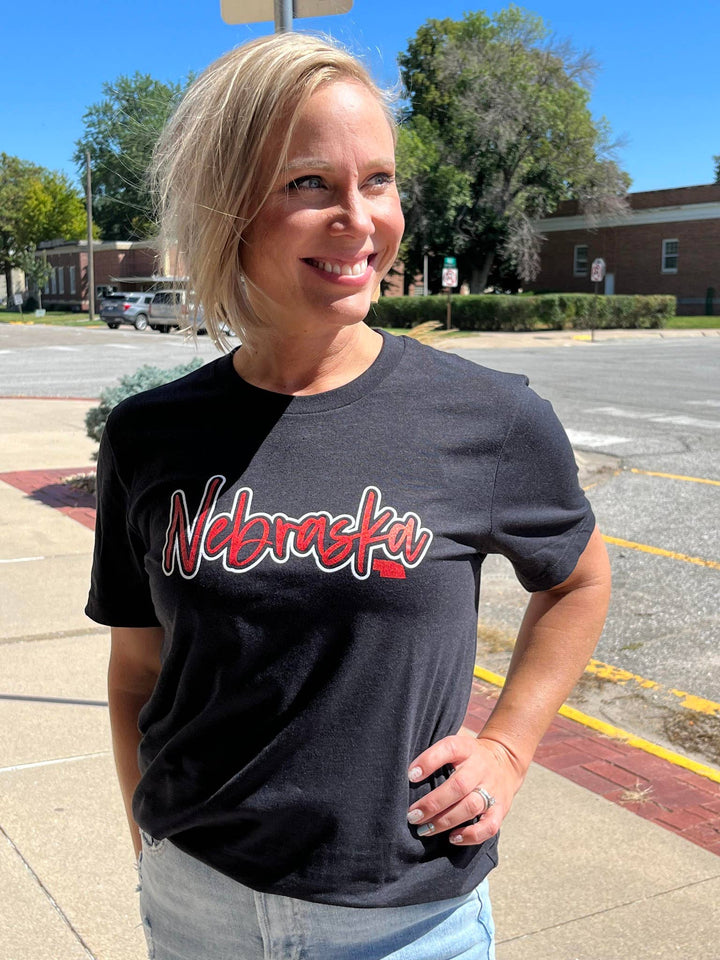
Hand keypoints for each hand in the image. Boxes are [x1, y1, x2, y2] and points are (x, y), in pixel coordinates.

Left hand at [406, 734, 525, 845]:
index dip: (429, 761)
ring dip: (445, 821)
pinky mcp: (501, 809)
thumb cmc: (467, 757)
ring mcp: (492, 789)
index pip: (449, 749)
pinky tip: (453, 838)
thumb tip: (406, 774)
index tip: (410, 776)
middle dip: (432, 803)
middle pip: (458, 786)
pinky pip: (489, 826)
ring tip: (424, 829)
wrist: (506, 761)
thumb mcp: (455, 746)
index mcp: (466, 748)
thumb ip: (435, 755)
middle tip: (412, 816)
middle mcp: (480, 768)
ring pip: (470, 807)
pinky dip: (471, 835)